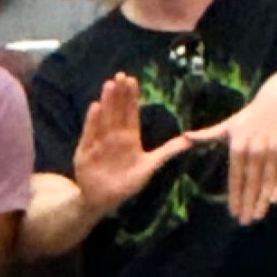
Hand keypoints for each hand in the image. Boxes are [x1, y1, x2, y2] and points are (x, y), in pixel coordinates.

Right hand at [72, 74, 197, 216]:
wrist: (104, 201)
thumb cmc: (126, 183)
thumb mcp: (150, 166)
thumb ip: (168, 151)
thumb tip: (191, 140)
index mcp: (129, 138)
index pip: (131, 113)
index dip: (132, 98)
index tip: (133, 81)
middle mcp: (114, 137)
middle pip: (117, 111)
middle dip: (119, 94)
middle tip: (120, 76)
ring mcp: (99, 143)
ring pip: (104, 118)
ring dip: (107, 102)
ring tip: (109, 85)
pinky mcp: (86, 152)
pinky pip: (90, 134)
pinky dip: (92, 122)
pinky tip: (95, 107)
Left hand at [185, 75, 276, 223]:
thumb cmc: (251, 115)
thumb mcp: (228, 125)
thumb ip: (207, 135)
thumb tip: (184, 136)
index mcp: (238, 146)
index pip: (236, 178)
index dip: (235, 196)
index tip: (233, 212)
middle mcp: (256, 149)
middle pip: (251, 182)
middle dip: (248, 203)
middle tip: (245, 221)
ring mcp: (275, 148)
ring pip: (268, 179)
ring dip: (262, 199)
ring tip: (258, 215)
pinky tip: (274, 200)